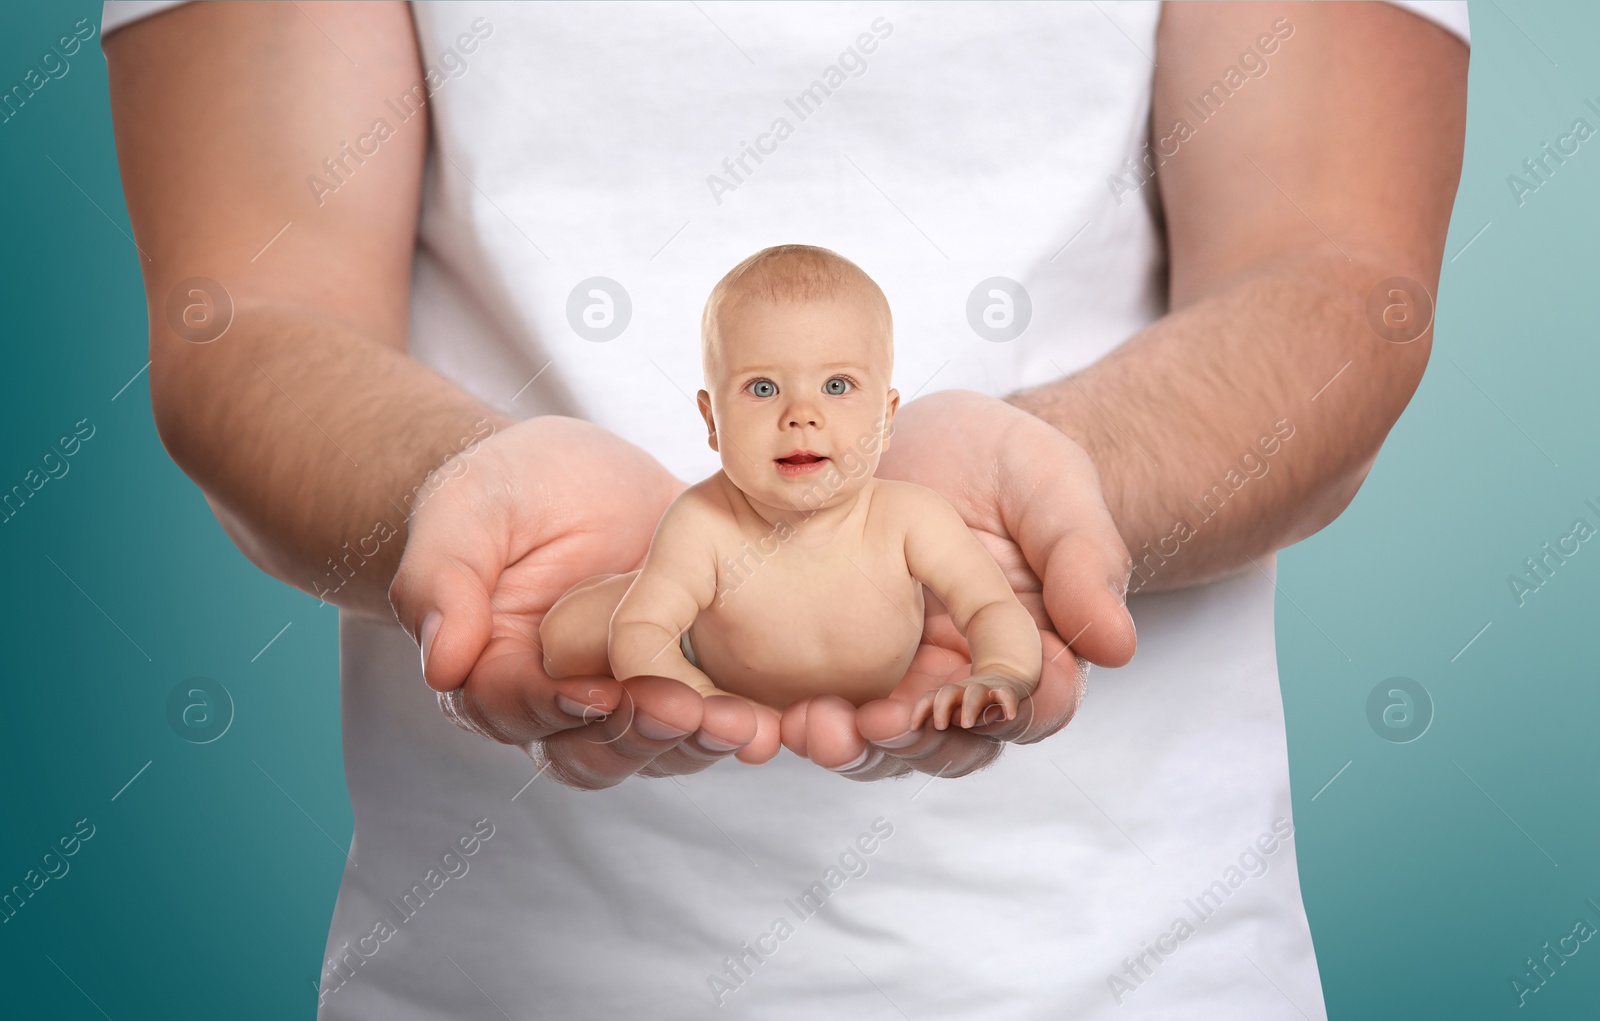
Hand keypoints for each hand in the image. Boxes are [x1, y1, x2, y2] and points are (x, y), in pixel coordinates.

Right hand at [388, 416, 769, 788]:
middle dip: (642, 734)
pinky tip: (780, 713)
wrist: (567, 475)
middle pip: (594, 748)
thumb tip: (440, 663)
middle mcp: (561, 710)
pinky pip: (713, 713)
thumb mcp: (462, 512)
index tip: (596, 694)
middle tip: (688, 714)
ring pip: (659, 746)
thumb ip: (441, 579)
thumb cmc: (500, 491)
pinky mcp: (685, 678)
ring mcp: (628, 699)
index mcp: (493, 677)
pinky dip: (744, 718)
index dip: (554, 707)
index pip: (517, 709)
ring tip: (745, 726)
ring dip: (700, 740)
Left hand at [780, 389, 1135, 779]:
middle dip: (916, 743)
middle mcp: (974, 683)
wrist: (934, 439)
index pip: (1034, 709)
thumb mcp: (1054, 490)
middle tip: (874, 724)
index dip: (1005, 714)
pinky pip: (833, 709)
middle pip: (956, 745)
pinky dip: (809, 719)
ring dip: (857, 745)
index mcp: (1039, 652)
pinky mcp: (848, 668)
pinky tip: (779, 714)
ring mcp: (909, 680)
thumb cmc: (1012, 465)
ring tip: (816, 727)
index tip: (969, 703)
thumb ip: (1085, 562)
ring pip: (891, 743)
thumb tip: (1118, 647)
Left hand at [909, 672, 1033, 730]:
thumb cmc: (973, 701)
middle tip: (940, 726)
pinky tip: (1009, 716)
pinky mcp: (1006, 690)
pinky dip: (1008, 703)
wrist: (1005, 675)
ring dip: (969, 707)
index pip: (930, 698)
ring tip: (967, 725)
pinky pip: (1007, 694)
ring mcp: (986, 689)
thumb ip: (945, 720)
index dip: (920, 710)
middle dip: (941, 708)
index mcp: (951, 695)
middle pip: (948, 692)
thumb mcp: (956, 709)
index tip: (913, 727)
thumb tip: (923, 736)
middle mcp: (965, 690)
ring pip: (975, 692)